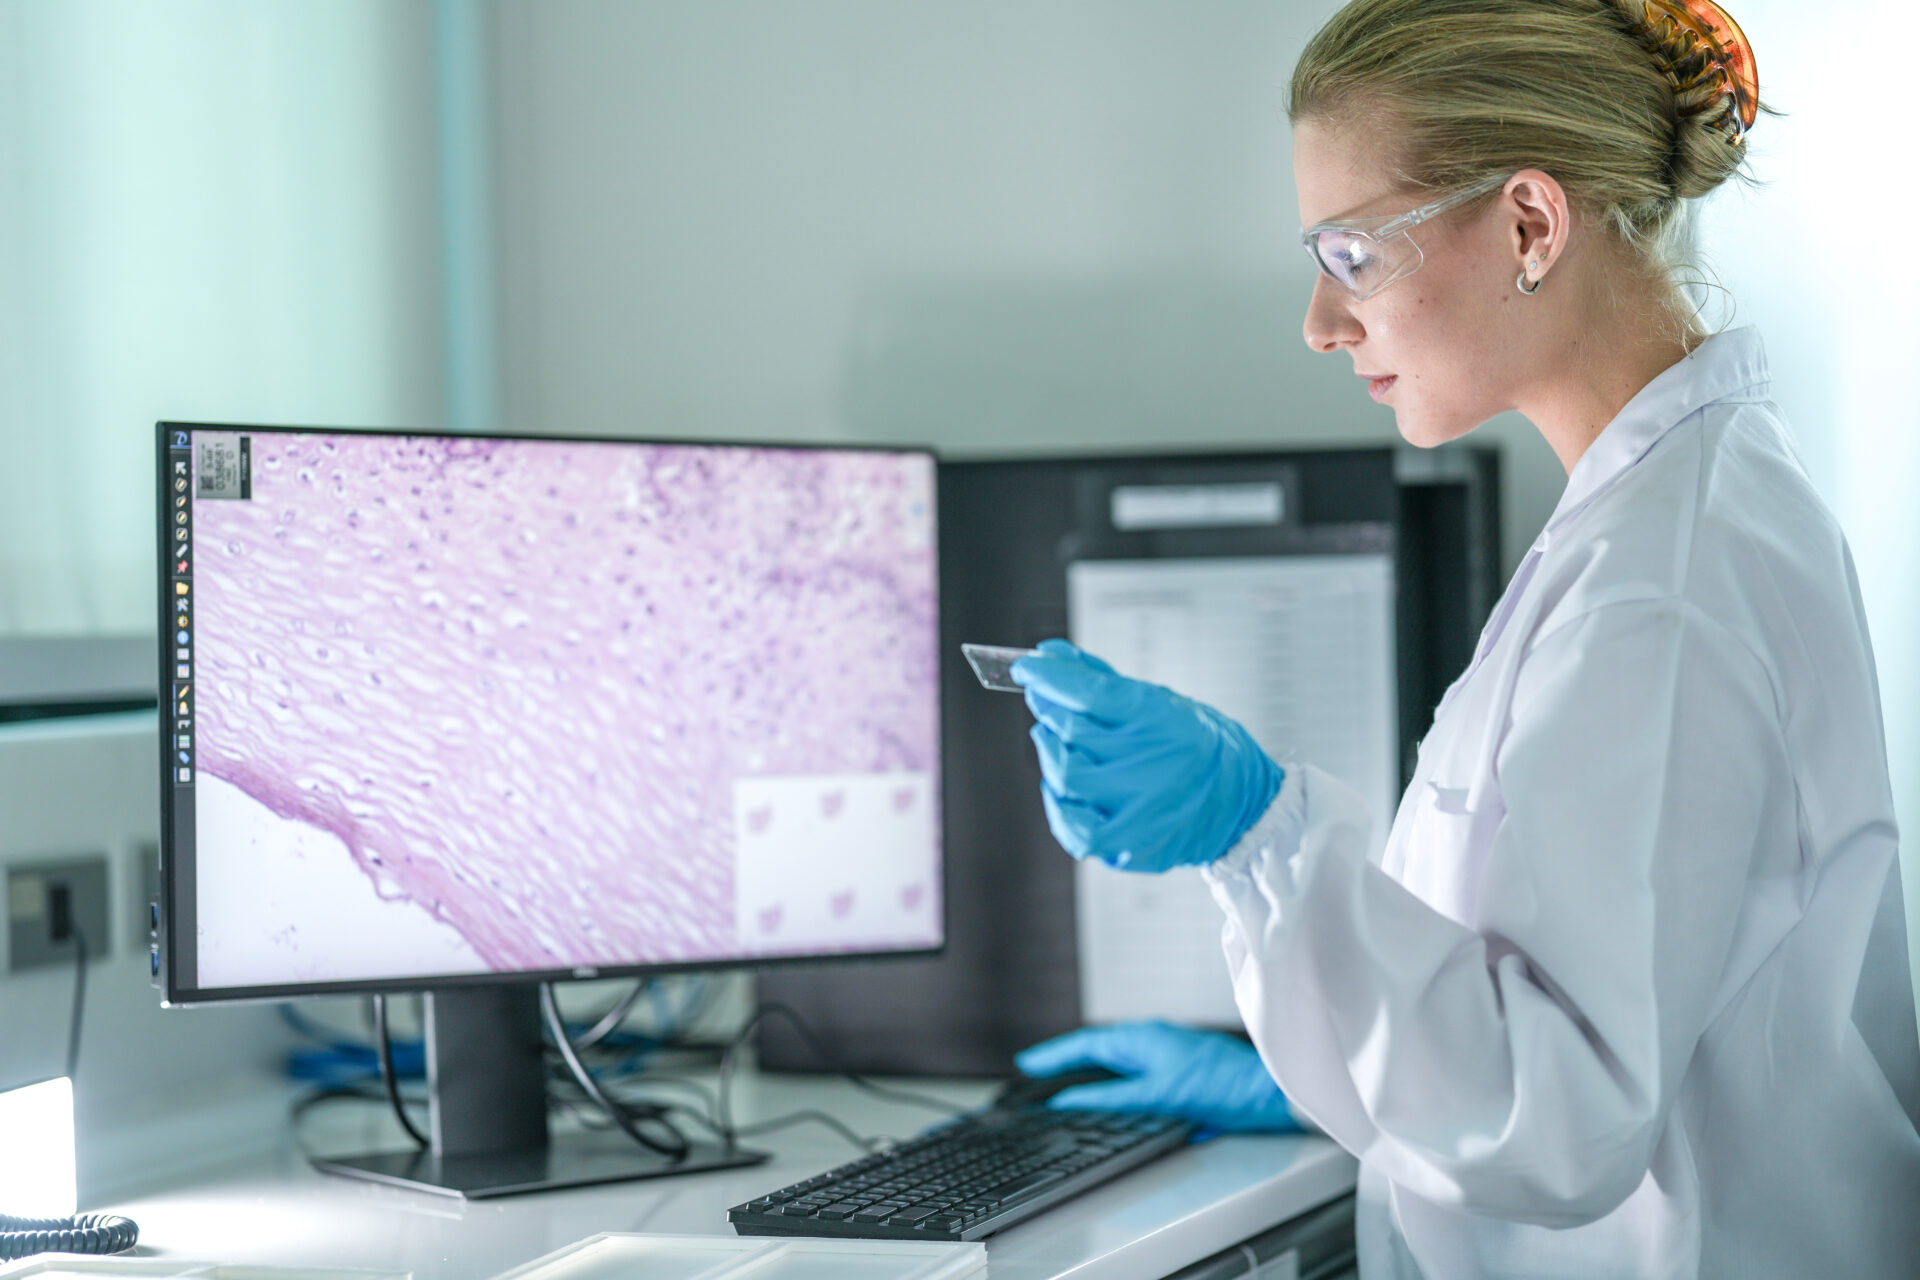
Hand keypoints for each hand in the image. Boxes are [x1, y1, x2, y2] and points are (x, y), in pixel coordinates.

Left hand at [1010, 639, 1281, 870]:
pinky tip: (1063, 791)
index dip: (1050, 676)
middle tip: (1047, 703)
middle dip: (1049, 711)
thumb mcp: (1158, 700)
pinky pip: (1076, 830)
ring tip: (1056, 744)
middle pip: (1073, 732)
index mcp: (1163, 720)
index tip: (1028, 668)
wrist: (1241, 802)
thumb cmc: (1196, 746)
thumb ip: (1098, 679)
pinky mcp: (1134, 844)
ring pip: (1067, 777)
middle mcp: (1154, 764)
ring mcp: (1144, 809)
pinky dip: (1058, 807)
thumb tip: (1048, 653)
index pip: (1092, 692)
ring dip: (1051, 754)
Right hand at [1013, 1020, 1300, 1133]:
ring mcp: (1164, 1051)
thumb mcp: (1157, 1096)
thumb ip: (1112, 1099)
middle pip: (1097, 1047)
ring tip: (1063, 1078)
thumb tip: (1072, 1100)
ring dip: (1087, 1065)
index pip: (1085, 1044)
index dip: (1054, 1055)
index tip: (1028, 1063)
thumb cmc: (1222, 1086)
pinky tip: (1109, 1089)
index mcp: (1142, 1038)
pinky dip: (1111, 1074)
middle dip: (1065, 1057)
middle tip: (1036, 1069)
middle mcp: (1150, 1039)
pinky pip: (1132, 1066)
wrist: (1265, 1092)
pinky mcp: (1176, 1067)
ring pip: (1115, 1056)